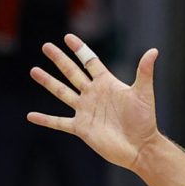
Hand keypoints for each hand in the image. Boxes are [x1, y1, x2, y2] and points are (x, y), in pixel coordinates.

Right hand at [27, 35, 161, 170]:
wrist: (140, 147)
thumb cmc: (145, 121)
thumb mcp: (144, 94)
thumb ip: (144, 72)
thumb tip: (154, 51)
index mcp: (107, 84)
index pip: (90, 62)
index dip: (79, 49)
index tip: (68, 37)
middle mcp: (93, 94)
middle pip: (72, 73)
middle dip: (59, 59)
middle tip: (46, 46)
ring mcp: (85, 110)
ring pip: (62, 92)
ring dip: (48, 82)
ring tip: (34, 70)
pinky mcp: (81, 128)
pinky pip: (59, 122)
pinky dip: (45, 119)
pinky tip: (31, 116)